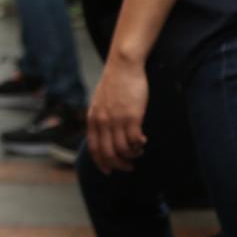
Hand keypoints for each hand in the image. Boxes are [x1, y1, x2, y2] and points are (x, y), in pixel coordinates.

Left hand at [88, 58, 149, 173]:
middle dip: (119, 165)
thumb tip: (103, 135)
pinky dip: (139, 145)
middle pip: (108, 154)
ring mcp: (117, 120)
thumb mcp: (99, 102)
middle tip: (129, 166)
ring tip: (138, 151)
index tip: (109, 171)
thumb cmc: (114, 83)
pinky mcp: (132, 116)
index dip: (101, 163)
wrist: (123, 66)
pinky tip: (143, 140)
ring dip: (132, 155)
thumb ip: (99, 118)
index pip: (94, 149)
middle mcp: (103, 122)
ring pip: (123, 150)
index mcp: (93, 119)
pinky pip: (135, 140)